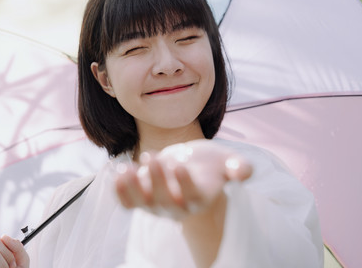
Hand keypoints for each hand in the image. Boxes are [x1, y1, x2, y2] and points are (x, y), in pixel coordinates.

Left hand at [115, 139, 252, 219]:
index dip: (185, 183)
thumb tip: (244, 171)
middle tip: (152, 156)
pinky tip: (117, 174)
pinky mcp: (141, 199)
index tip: (179, 165)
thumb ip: (238, 166)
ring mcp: (157, 205)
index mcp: (200, 197)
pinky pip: (128, 203)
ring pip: (143, 203)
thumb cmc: (211, 164)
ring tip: (126, 169)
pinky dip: (120, 192)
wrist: (191, 168)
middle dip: (157, 179)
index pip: (191, 196)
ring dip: (132, 188)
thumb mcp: (227, 160)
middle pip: (165, 200)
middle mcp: (178, 206)